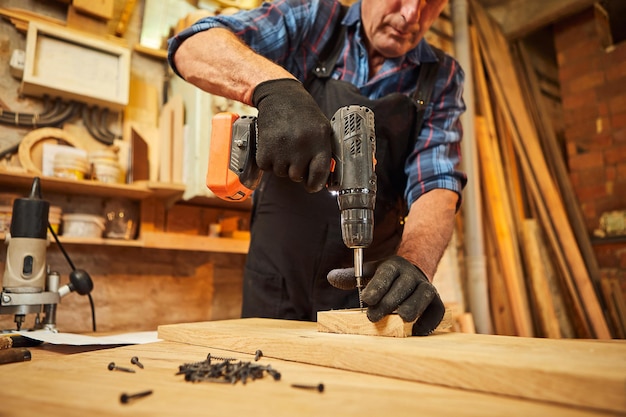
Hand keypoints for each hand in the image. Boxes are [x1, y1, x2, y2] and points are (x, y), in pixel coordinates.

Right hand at [252, 78, 331, 191]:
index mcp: (318, 141)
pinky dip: (268, 161)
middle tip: (295, 154)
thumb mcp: (322, 129)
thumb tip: (325, 180)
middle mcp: (301, 146)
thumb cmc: (304, 115)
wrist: (280, 96)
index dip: (315, 184)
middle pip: (297, 177)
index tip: (312, 185)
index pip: (319, 174)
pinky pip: (267, 168)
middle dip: (296, 170)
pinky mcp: (264, 150)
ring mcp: (281, 148)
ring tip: (284, 146)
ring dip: (282, 165)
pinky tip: (274, 145)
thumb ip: (325, 153)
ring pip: (281, 173)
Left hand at [327, 255, 444, 335]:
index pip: (385, 275)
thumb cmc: (387, 277)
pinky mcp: (436, 302)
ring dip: (412, 307)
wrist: (414, 272)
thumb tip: (331, 278)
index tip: (366, 300)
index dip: (376, 287)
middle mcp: (412, 275)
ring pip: (423, 296)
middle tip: (373, 316)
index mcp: (394, 266)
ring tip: (401, 319)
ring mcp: (426, 288)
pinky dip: (430, 321)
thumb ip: (351, 276)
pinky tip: (417, 330)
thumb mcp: (369, 272)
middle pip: (402, 287)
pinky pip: (437, 311)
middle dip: (388, 302)